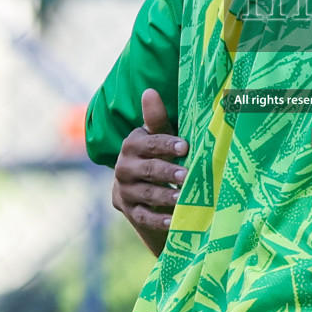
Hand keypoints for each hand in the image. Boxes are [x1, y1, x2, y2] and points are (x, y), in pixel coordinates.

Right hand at [111, 89, 185, 245]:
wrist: (138, 190)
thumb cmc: (157, 155)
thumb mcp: (158, 137)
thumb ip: (157, 119)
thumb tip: (149, 91)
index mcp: (132, 145)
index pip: (149, 143)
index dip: (166, 144)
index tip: (185, 147)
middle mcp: (124, 167)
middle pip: (149, 170)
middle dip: (168, 172)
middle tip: (187, 175)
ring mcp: (126, 191)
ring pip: (147, 194)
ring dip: (166, 196)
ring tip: (184, 198)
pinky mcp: (129, 211)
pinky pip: (143, 216)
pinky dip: (158, 219)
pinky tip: (173, 220)